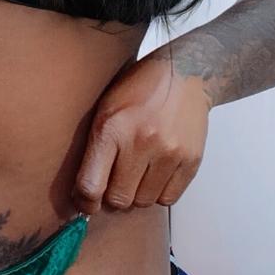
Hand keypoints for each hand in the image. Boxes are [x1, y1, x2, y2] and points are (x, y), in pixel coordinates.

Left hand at [73, 51, 210, 215]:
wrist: (186, 72)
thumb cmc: (140, 88)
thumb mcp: (105, 107)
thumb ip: (94, 148)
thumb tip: (83, 193)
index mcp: (111, 128)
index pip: (91, 185)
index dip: (85, 201)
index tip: (87, 201)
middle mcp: (140, 142)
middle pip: (119, 199)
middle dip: (113, 196)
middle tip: (116, 181)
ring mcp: (168, 153)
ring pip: (144, 202)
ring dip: (138, 194)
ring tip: (139, 171)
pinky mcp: (191, 160)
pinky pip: (168, 198)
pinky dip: (159, 192)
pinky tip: (157, 172)